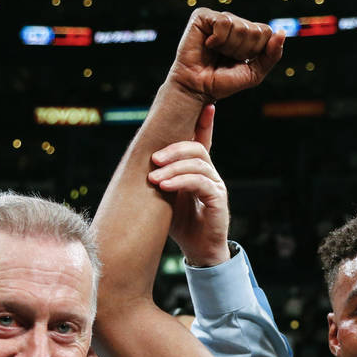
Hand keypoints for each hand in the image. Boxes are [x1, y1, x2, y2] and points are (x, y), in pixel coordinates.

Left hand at [148, 105, 229, 265]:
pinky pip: (200, 183)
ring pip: (198, 163)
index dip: (204, 122)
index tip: (204, 104)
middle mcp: (210, 174)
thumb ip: (161, 178)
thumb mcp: (166, 198)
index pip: (203, 140)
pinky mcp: (218, 200)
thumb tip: (139, 163)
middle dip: (173, 149)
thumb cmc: (182, 225)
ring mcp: (216, 186)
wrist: (200, 252)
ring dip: (173, 168)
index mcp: (198, 171)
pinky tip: (165, 186)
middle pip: (196, 148)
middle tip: (153, 160)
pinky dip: (181, 181)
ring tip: (154, 179)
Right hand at [169, 8, 283, 100]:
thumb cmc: (223, 82)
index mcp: (247, 33)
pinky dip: (218, 39)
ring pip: (240, 27)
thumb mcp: (254, 73)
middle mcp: (234, 23)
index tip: (241, 61)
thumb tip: (282, 33)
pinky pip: (224, 22)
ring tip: (217, 52)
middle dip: (243, 50)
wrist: (198, 89)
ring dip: (230, 47)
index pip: (266, 32)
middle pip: (255, 30)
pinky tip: (208, 45)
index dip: (256, 50)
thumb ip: (272, 55)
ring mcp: (218, 18)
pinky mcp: (203, 16)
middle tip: (227, 58)